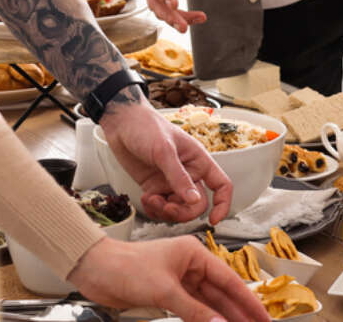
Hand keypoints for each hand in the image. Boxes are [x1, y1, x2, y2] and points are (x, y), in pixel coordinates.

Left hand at [69, 236, 270, 321]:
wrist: (95, 271)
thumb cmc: (126, 267)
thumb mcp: (164, 290)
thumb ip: (195, 310)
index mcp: (194, 254)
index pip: (229, 280)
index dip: (249, 301)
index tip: (264, 318)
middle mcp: (190, 265)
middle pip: (222, 293)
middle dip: (239, 313)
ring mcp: (179, 281)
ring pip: (208, 304)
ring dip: (223, 318)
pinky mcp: (167, 294)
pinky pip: (193, 309)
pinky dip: (204, 319)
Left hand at [100, 103, 234, 223]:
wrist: (121, 123)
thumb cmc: (146, 126)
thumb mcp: (164, 151)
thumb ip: (179, 177)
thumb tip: (193, 200)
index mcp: (198, 161)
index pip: (221, 185)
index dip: (222, 204)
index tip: (214, 220)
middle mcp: (188, 173)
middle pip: (197, 204)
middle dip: (183, 211)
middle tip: (167, 208)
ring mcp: (170, 182)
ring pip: (177, 209)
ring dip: (165, 211)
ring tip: (151, 200)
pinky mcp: (154, 186)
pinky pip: (160, 207)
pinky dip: (154, 209)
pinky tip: (146, 199)